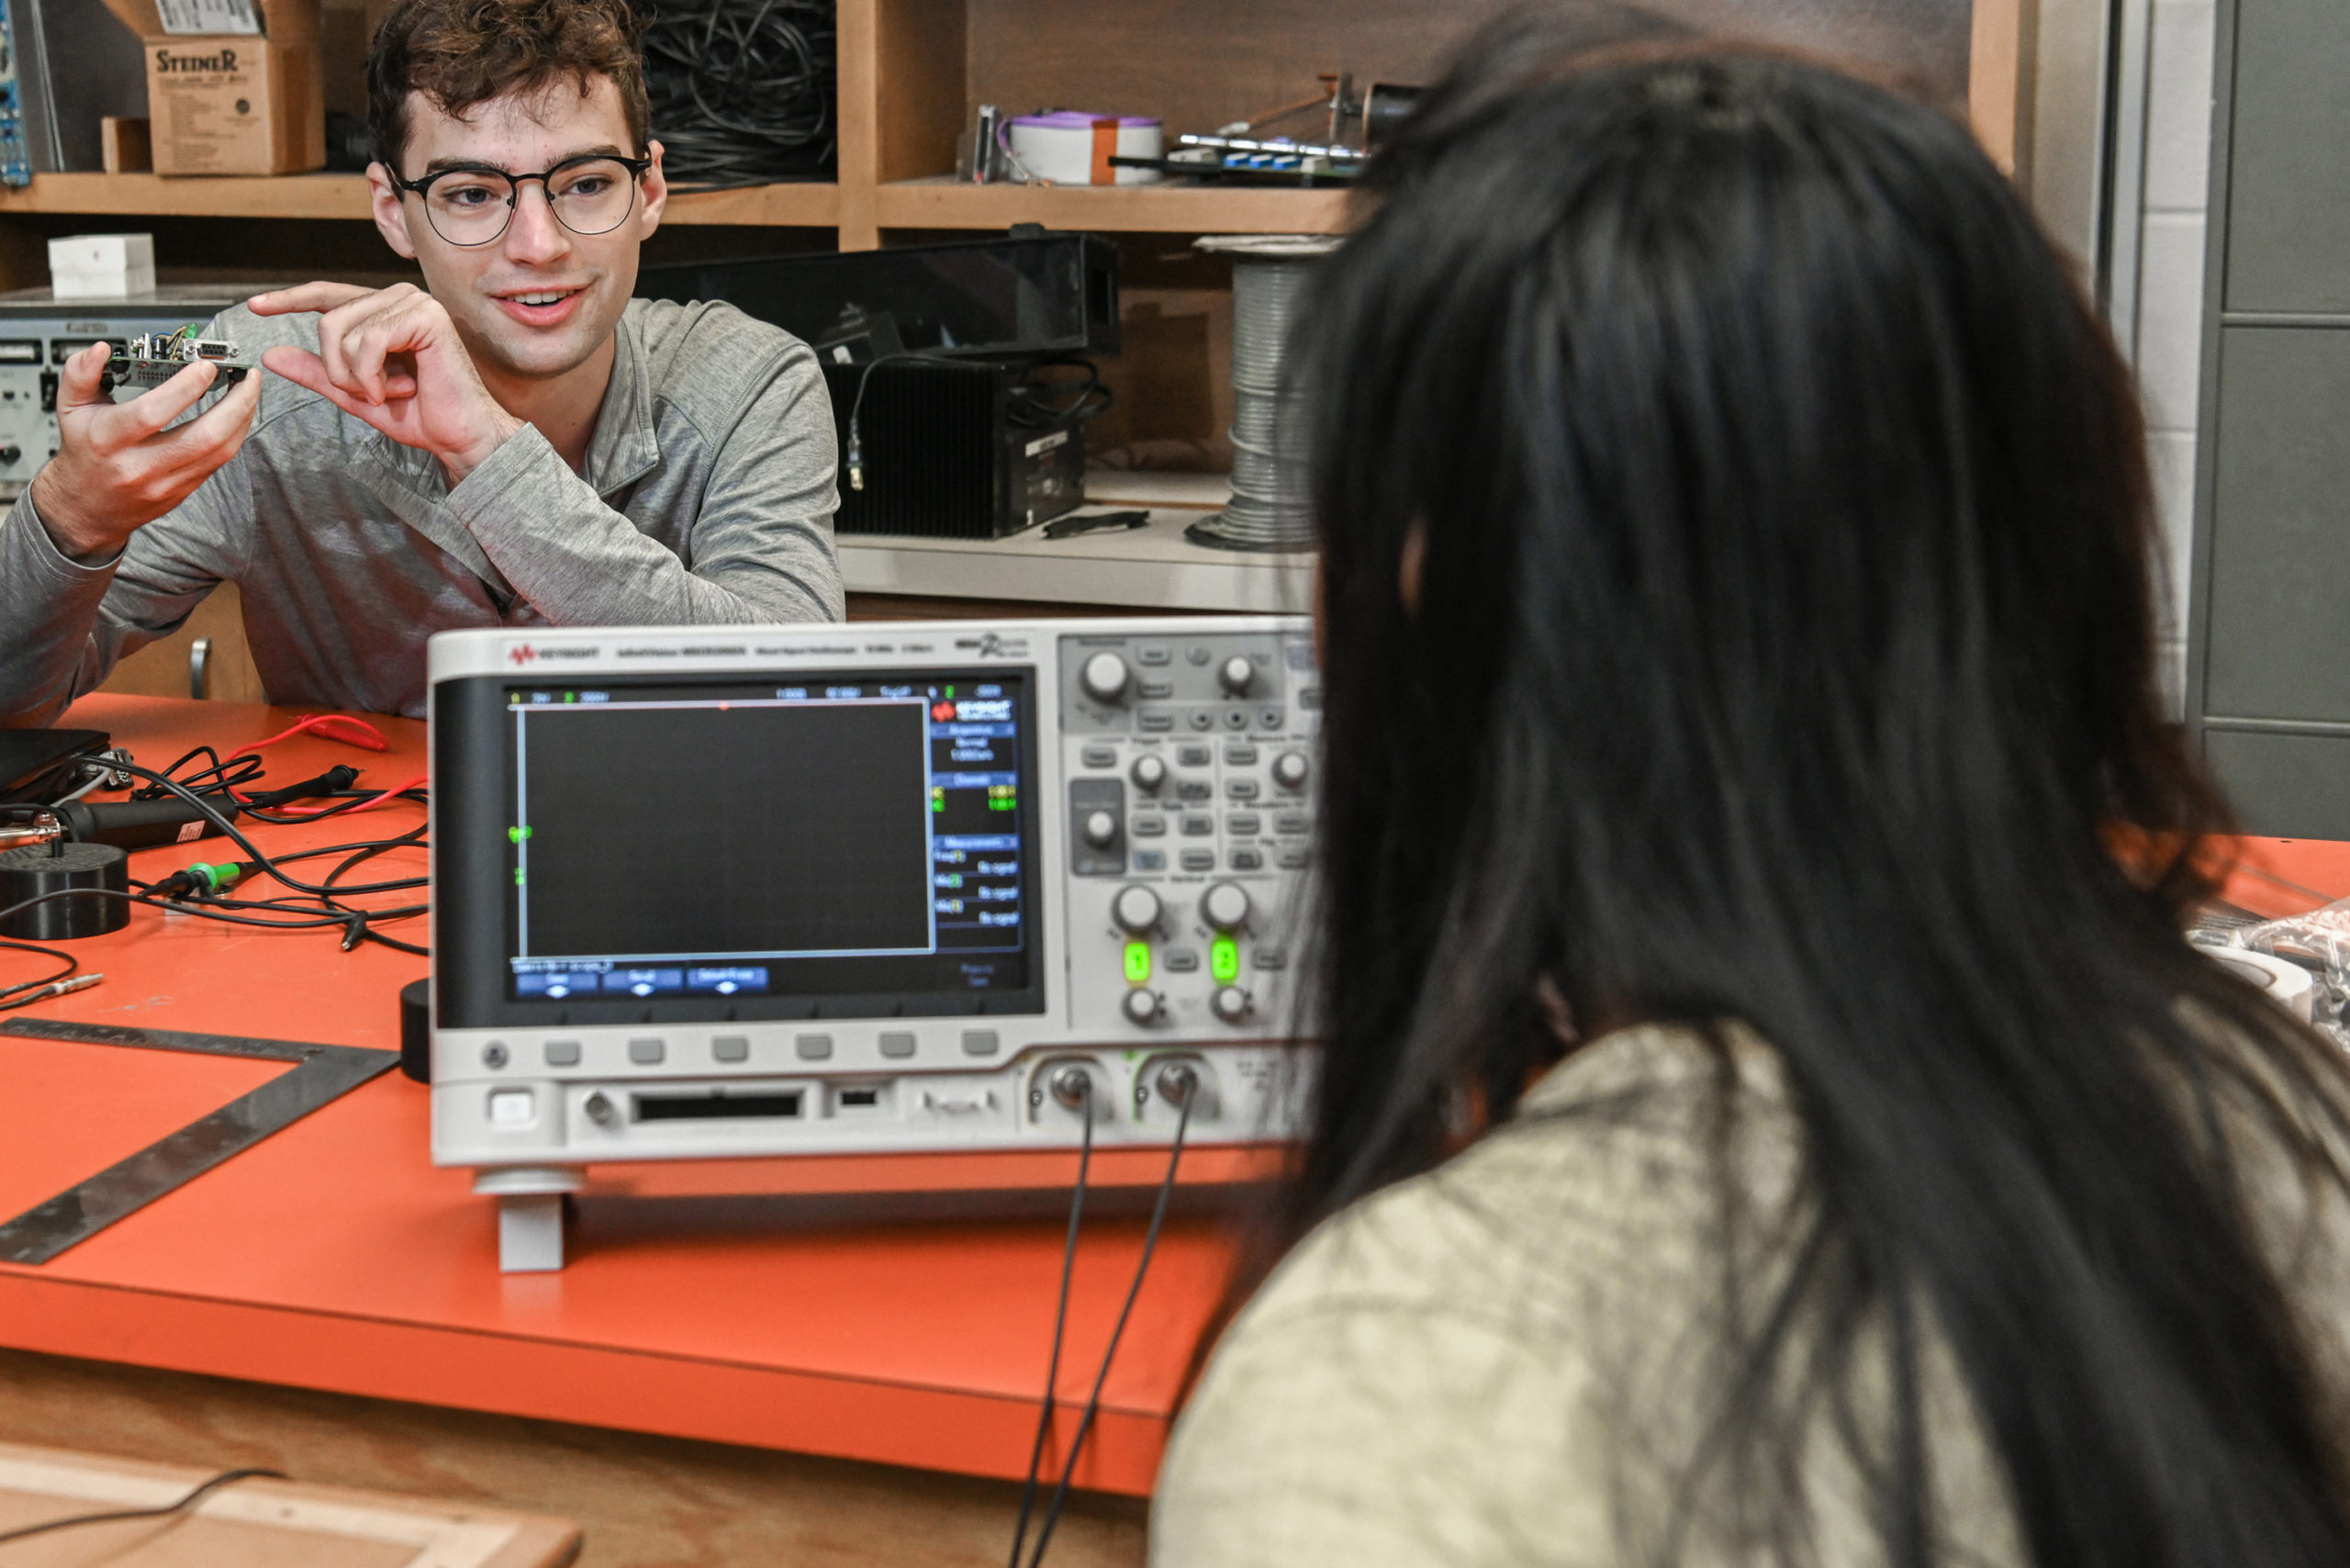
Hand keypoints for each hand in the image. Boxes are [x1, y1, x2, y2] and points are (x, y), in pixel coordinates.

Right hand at [28, 340, 262, 562]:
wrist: (87, 507)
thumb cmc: (83, 451)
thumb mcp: (71, 407)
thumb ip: (81, 373)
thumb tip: (101, 350)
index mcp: (108, 440)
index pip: (152, 413)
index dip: (184, 388)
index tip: (206, 366)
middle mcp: (140, 465)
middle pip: (204, 438)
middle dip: (235, 404)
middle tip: (248, 376)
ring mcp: (166, 482)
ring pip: (220, 452)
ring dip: (243, 418)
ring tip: (249, 390)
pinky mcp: (184, 491)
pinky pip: (219, 462)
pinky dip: (236, 434)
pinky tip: (240, 414)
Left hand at [253, 282, 524, 485]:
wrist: (461, 436)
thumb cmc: (421, 414)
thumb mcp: (356, 393)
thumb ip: (318, 372)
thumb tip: (273, 354)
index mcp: (384, 311)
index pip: (327, 296)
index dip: (289, 299)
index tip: (257, 307)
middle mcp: (399, 298)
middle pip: (328, 318)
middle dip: (336, 367)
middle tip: (368, 393)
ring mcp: (414, 303)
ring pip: (344, 330)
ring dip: (356, 375)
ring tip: (388, 391)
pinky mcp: (425, 317)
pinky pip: (368, 341)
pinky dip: (372, 374)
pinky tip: (398, 388)